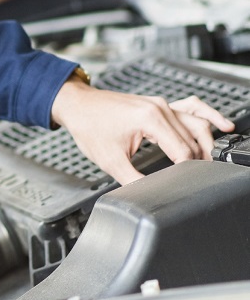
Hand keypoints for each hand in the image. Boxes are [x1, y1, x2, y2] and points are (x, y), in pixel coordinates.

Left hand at [51, 77, 234, 184]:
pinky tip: (221, 125)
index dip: (187, 170)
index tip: (187, 183)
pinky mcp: (158, 104)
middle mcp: (160, 108)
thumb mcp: (110, 161)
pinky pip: (190, 107)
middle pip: (193, 138)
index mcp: (150, 119)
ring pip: (196, 123)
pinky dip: (207, 115)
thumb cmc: (89, 127)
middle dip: (199, 159)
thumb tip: (150, 195)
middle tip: (201, 177)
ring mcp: (161, 104)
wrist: (77, 105)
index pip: (182, 150)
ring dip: (206, 141)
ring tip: (213, 159)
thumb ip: (134, 180)